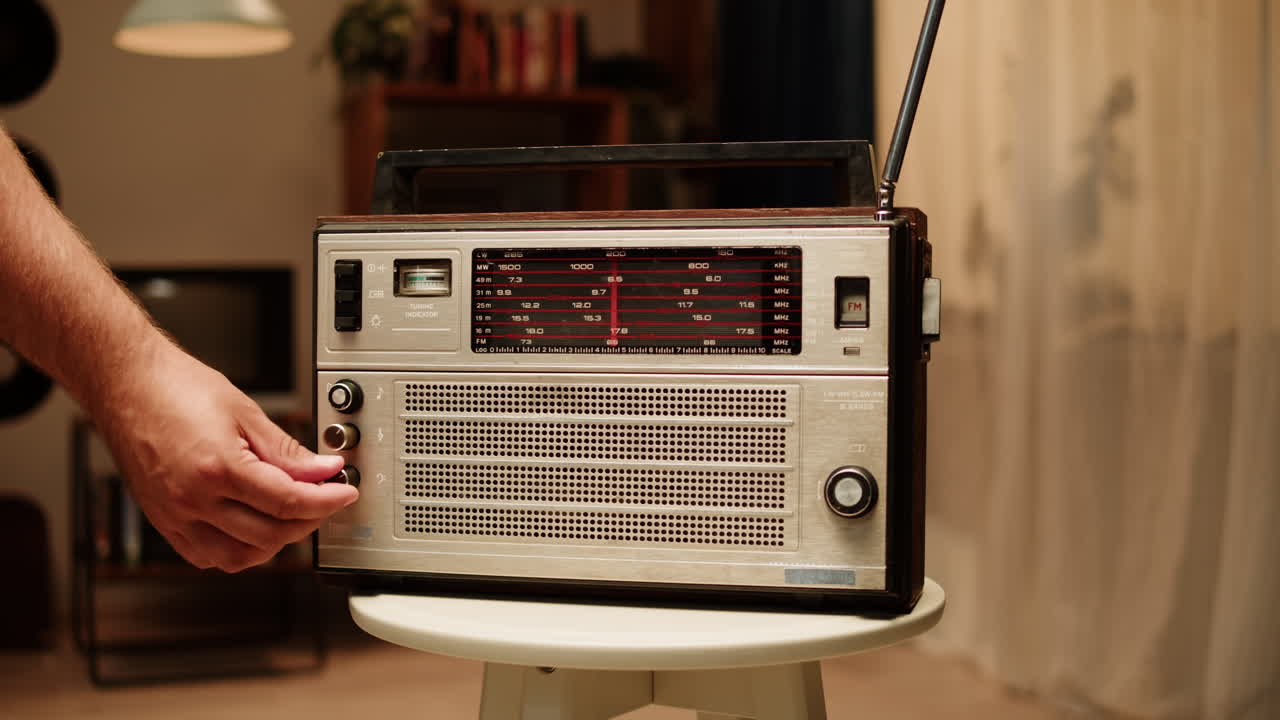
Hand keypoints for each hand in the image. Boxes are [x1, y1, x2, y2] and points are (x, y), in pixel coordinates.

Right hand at [93, 341, 355, 571]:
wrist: (125, 384)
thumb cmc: (176, 388)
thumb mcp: (245, 412)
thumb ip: (287, 451)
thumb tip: (323, 470)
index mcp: (217, 469)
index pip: (288, 503)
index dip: (326, 501)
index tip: (345, 492)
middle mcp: (193, 500)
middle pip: (269, 535)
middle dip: (307, 521)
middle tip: (324, 500)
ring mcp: (174, 516)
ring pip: (239, 557)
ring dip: (275, 543)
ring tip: (292, 515)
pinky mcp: (163, 522)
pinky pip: (207, 556)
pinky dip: (238, 550)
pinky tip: (252, 528)